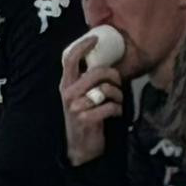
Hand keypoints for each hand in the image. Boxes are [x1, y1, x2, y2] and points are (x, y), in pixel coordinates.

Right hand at [60, 32, 131, 163]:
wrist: (80, 148)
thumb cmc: (84, 117)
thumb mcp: (80, 96)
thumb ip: (86, 79)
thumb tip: (103, 59)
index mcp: (66, 84)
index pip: (69, 58)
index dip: (82, 45)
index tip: (95, 38)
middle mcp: (68, 93)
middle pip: (96, 72)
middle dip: (114, 75)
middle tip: (119, 82)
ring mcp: (76, 107)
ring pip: (106, 89)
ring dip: (119, 95)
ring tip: (118, 101)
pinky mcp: (86, 120)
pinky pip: (110, 107)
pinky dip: (118, 110)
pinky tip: (116, 113)